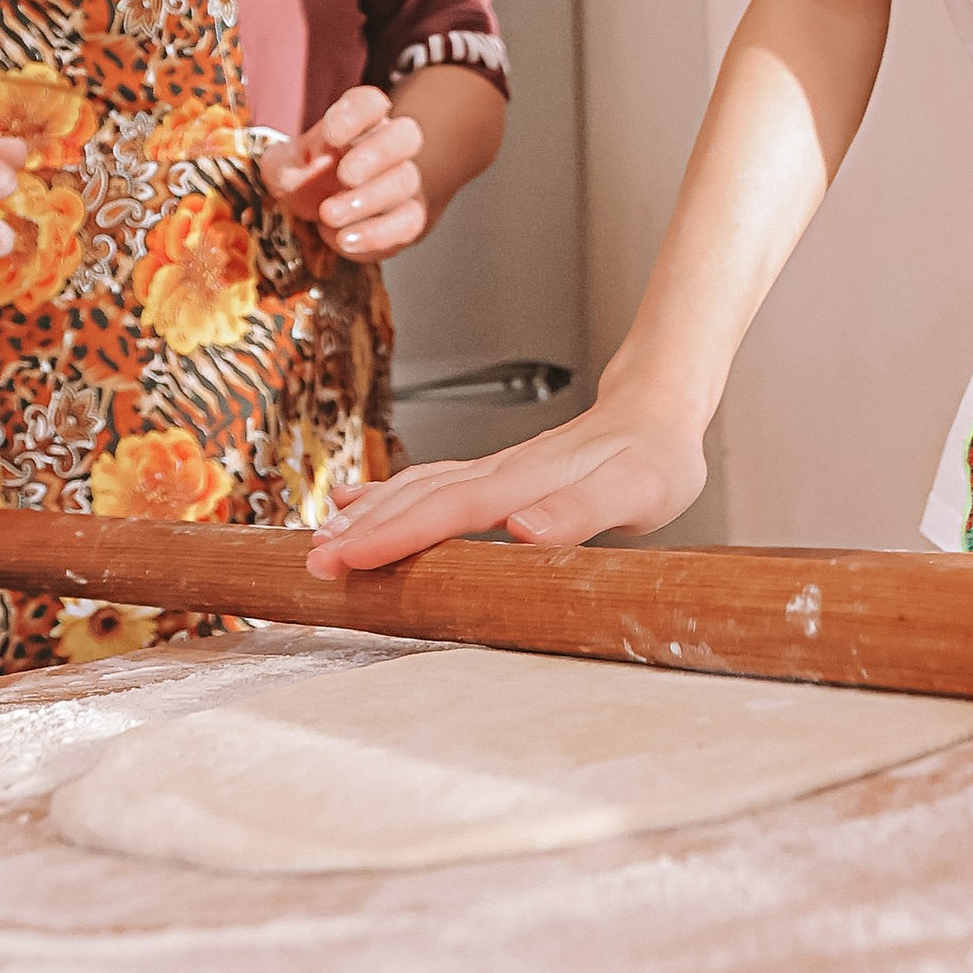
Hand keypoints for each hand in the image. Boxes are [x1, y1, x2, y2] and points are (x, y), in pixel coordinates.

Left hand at [260, 86, 429, 261]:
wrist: (317, 214)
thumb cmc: (303, 177)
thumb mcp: (283, 166)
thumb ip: (288, 163)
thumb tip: (303, 169)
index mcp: (359, 121)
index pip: (370, 103)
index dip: (355, 114)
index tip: (330, 133)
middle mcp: (388, 146)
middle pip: (405, 136)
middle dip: (377, 154)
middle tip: (345, 175)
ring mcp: (402, 182)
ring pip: (404, 181)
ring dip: (367, 200)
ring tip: (329, 215)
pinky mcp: (407, 219)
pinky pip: (406, 224)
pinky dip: (376, 234)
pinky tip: (344, 240)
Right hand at [306, 372, 710, 575]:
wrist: (658, 409)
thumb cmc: (653, 459)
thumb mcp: (634, 492)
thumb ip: (580, 511)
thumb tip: (523, 529)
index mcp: (524, 480)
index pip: (447, 510)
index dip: (394, 535)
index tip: (346, 557)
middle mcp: (499, 471)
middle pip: (419, 499)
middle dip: (362, 531)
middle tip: (313, 564)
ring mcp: (494, 470)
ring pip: (417, 488)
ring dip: (367, 514)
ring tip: (321, 539)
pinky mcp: (496, 473)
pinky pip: (429, 483)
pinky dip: (388, 494)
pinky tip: (357, 502)